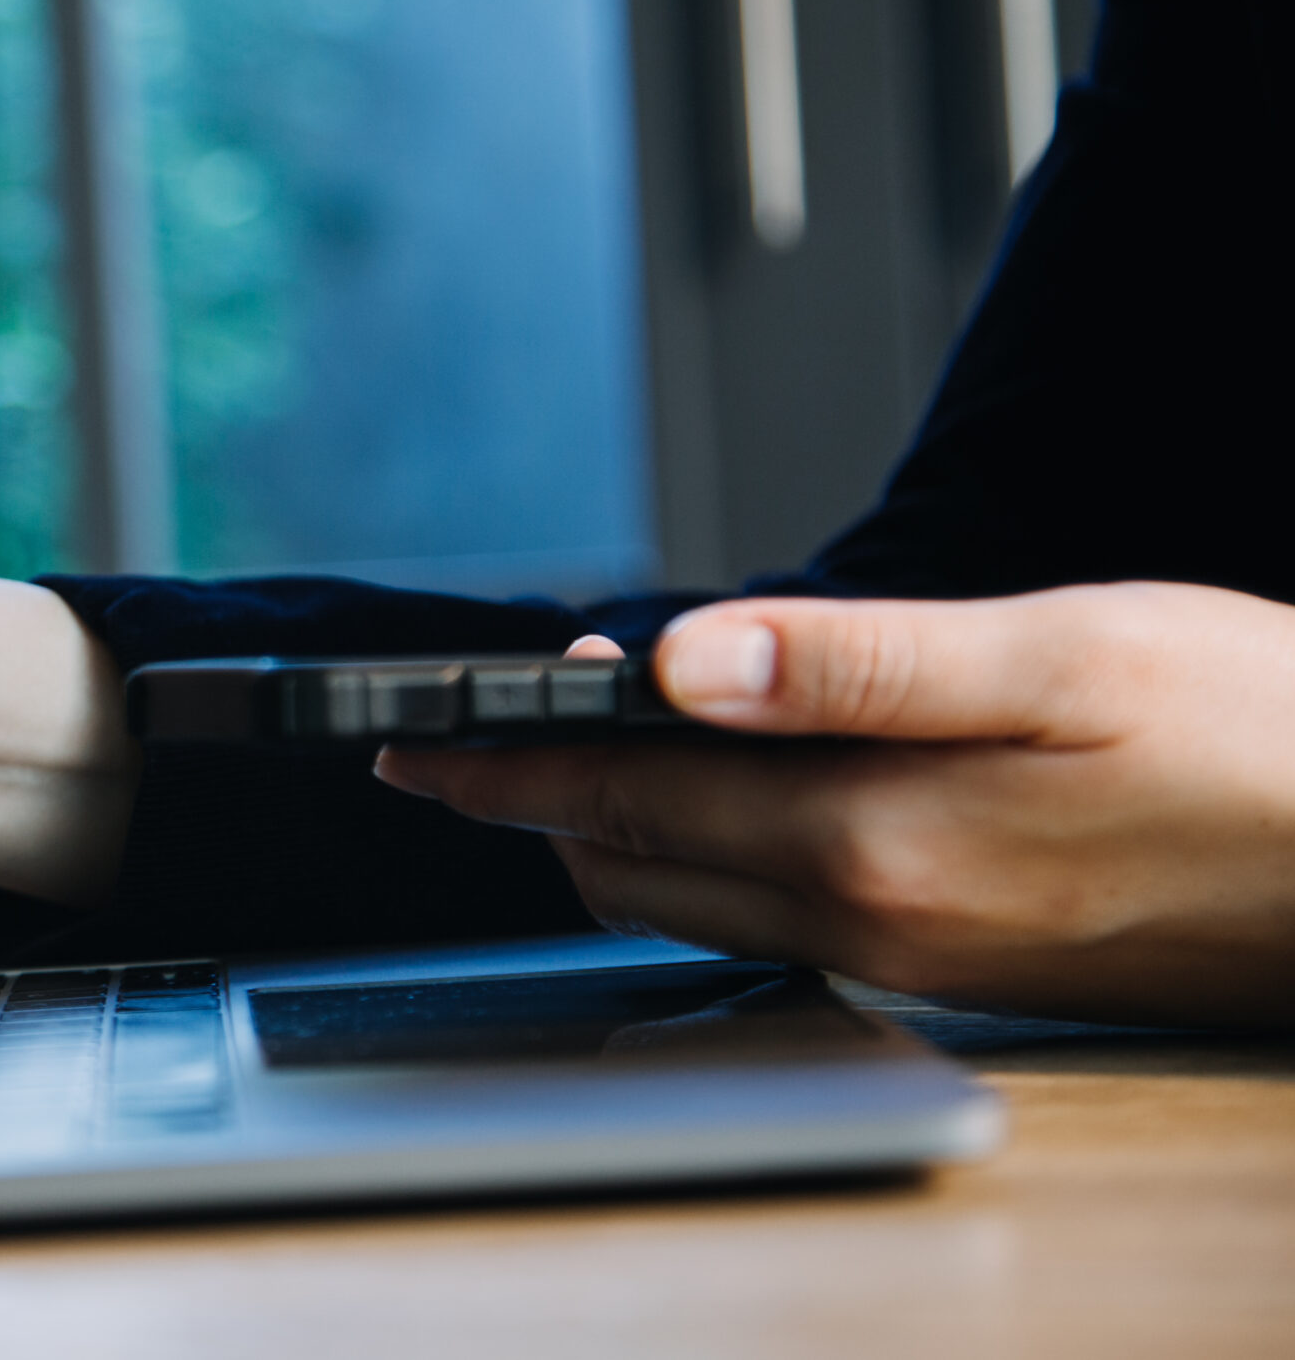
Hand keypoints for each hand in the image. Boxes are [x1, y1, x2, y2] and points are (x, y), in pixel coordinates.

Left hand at [378, 583, 1294, 1028]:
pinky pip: (778, 919)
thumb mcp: (1062, 657)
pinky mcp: (962, 966)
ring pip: (699, 903)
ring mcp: (916, 959)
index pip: (626, 797)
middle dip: (538, 800)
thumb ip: (854, 663)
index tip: (415, 738)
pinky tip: (721, 800)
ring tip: (567, 756)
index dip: (506, 759)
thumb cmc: (1265, 732)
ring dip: (620, 832)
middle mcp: (873, 922)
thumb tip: (679, 662)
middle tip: (465, 740)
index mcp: (875, 838)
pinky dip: (710, 859)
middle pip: (637, 866)